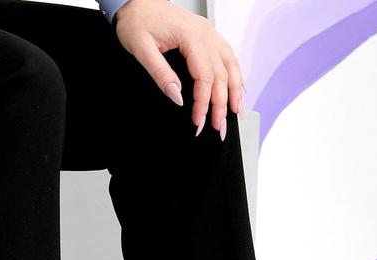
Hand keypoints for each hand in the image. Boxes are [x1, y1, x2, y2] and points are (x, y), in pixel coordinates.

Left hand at [113, 0, 244, 139]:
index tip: (199, 122)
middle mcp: (206, 34)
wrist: (138, 1)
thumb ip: (160, 74)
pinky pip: (228, 57)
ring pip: (230, 66)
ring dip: (235, 91)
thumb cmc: (138, 21)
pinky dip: (235, 76)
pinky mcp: (207, 36)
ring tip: (236, 113)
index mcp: (191, 37)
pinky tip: (238, 89)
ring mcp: (209, 34)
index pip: (205, 77)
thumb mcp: (141, 50)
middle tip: (220, 128)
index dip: (203, 103)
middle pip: (221, 75)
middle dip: (222, 105)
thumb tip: (177, 98)